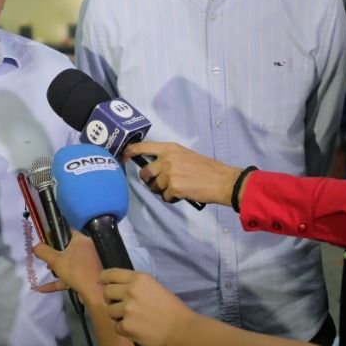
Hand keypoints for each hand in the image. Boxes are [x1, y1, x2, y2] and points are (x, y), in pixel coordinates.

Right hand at [33, 233, 103, 300]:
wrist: (94, 292)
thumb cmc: (75, 270)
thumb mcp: (55, 260)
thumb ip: (43, 251)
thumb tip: (34, 246)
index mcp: (81, 240)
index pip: (67, 231)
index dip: (54, 234)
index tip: (44, 240)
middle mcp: (86, 249)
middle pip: (66, 248)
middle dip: (54, 254)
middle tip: (44, 257)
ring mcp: (86, 263)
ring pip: (68, 262)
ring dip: (56, 267)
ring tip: (46, 270)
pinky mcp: (85, 276)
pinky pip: (69, 276)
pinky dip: (57, 281)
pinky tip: (42, 288)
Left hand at [101, 269, 192, 345]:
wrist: (180, 329)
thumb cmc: (171, 308)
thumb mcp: (154, 287)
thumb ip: (135, 285)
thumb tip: (116, 286)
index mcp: (138, 279)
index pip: (111, 274)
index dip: (104, 278)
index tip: (101, 282)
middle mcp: (130, 291)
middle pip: (107, 292)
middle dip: (111, 299)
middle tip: (121, 305)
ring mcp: (127, 309)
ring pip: (109, 311)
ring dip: (118, 316)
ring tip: (132, 319)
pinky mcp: (126, 326)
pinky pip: (117, 327)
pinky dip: (124, 329)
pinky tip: (137, 329)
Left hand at [123, 141, 241, 205]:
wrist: (222, 180)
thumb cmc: (207, 168)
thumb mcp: (186, 155)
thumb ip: (169, 158)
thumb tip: (154, 166)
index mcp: (170, 148)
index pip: (142, 147)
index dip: (129, 152)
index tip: (123, 157)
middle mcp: (167, 159)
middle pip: (145, 173)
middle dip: (150, 181)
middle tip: (161, 183)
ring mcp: (169, 174)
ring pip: (155, 187)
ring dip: (163, 191)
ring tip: (178, 188)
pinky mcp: (173, 188)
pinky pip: (165, 197)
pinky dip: (172, 198)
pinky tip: (183, 194)